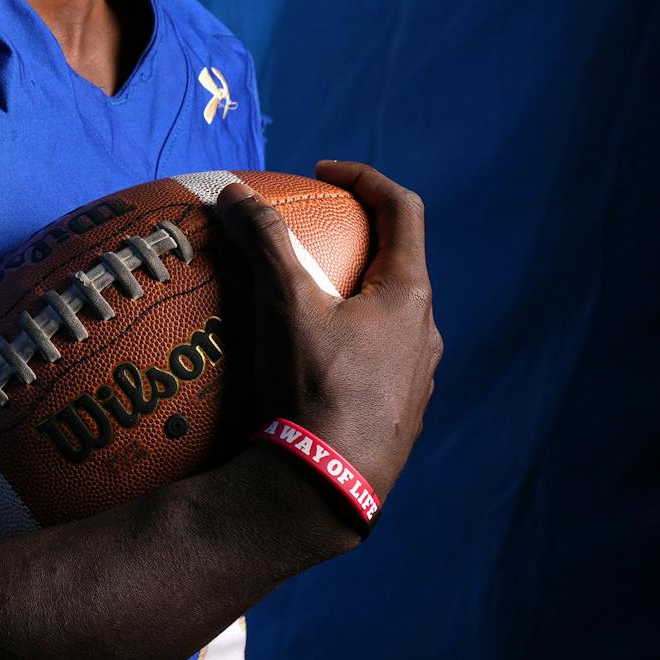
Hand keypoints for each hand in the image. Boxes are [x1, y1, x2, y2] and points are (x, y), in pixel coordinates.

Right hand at [215, 161, 442, 518]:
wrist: (329, 484)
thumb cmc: (315, 385)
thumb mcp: (283, 305)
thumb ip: (264, 241)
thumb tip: (234, 193)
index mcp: (409, 294)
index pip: (403, 209)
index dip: (365, 179)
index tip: (323, 175)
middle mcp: (426, 330)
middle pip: (397, 262)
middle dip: (354, 239)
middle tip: (310, 237)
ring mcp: (419, 376)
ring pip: (390, 315)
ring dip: (353, 294)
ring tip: (304, 302)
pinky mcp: (402, 412)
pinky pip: (380, 357)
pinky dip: (350, 339)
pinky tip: (310, 361)